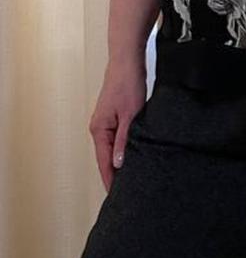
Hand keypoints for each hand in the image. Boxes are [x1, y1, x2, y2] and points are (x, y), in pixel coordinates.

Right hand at [88, 56, 146, 192]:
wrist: (127, 61)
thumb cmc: (128, 84)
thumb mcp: (130, 115)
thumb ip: (124, 140)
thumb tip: (119, 164)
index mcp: (99, 129)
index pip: (103, 161)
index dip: (110, 179)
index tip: (116, 196)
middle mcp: (99, 127)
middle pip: (106, 157)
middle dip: (115, 173)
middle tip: (127, 191)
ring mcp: (107, 121)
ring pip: (112, 147)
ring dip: (120, 161)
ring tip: (131, 177)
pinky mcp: (115, 115)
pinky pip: (118, 137)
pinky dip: (124, 148)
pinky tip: (133, 154)